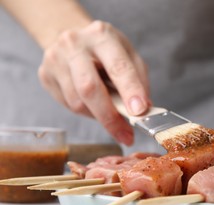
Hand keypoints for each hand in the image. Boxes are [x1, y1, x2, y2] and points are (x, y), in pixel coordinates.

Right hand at [38, 20, 149, 144]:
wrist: (75, 41)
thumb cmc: (107, 52)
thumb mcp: (129, 56)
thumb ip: (138, 80)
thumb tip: (143, 109)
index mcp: (102, 35)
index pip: (117, 66)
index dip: (129, 90)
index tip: (139, 111)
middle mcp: (74, 44)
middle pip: (90, 88)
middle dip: (110, 117)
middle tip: (125, 135)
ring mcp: (55, 59)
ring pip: (77, 102)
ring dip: (99, 117)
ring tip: (113, 118)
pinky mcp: (45, 75)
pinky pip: (68, 105)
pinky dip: (86, 112)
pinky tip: (94, 105)